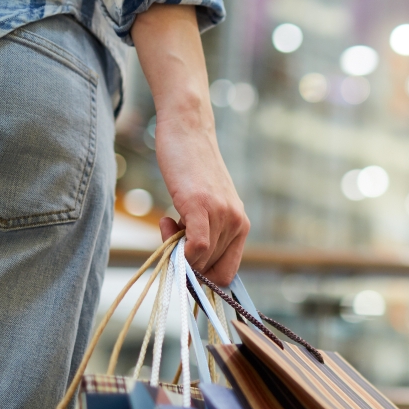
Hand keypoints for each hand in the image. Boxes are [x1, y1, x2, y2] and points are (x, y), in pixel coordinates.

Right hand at [132, 5, 249, 283]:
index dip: (203, 277)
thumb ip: (206, 233)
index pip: (227, 275)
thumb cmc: (192, 170)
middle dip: (185, 261)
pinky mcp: (202, 205)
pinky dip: (181, 250)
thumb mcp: (206, 206)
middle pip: (209, 270)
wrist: (188, 130)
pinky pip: (196, 248)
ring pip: (199, 260)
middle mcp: (237, 223)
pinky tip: (167, 222)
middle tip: (170, 230)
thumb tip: (189, 265)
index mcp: (241, 226)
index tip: (184, 260)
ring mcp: (221, 214)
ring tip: (169, 218)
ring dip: (175, 247)